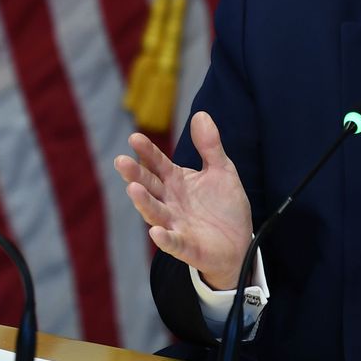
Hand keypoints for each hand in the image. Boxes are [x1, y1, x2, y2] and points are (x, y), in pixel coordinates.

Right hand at [113, 111, 253, 288]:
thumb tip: (201, 114)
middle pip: (149, 186)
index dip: (147, 152)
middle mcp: (170, 202)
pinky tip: (156, 232)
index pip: (157, 164)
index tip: (134, 138)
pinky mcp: (187, 247)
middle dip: (135, 175)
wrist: (239, 243)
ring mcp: (176, 225)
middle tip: (121, 161)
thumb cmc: (224, 207)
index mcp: (176, 181)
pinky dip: (164, 239)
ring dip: (143, 202)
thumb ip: (210, 146)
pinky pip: (174, 243)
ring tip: (133, 189)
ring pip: (155, 213)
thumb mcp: (222, 171)